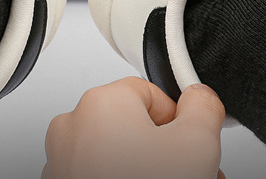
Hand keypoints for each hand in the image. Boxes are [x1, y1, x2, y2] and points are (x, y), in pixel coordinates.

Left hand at [42, 77, 225, 178]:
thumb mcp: (196, 142)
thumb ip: (203, 106)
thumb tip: (200, 96)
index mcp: (101, 103)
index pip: (152, 95)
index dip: (180, 123)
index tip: (194, 147)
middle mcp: (73, 129)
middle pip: (136, 130)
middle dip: (169, 155)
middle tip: (195, 177)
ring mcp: (62, 166)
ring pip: (119, 159)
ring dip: (151, 172)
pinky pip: (101, 177)